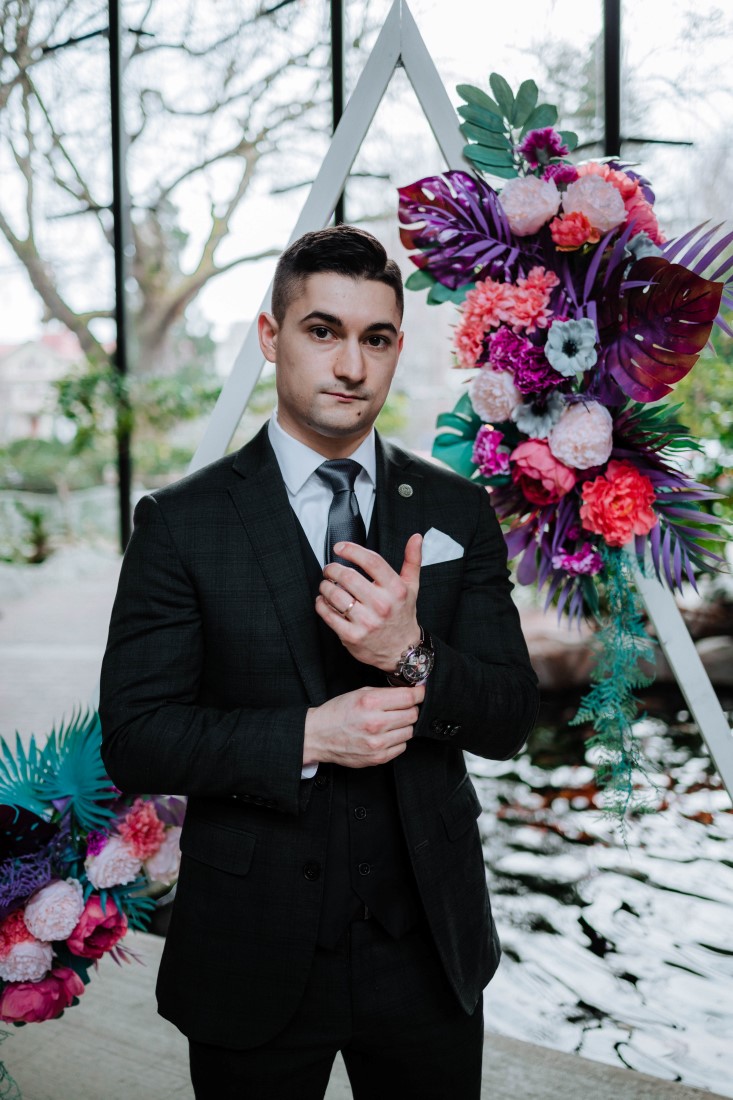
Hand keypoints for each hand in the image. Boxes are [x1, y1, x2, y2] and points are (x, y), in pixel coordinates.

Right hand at [303, 684, 424, 767]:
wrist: (318, 736)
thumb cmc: (338, 713)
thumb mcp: (359, 693)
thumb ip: (385, 693)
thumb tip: (411, 693)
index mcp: (371, 702)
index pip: (409, 698)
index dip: (419, 694)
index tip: (420, 693)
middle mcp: (375, 723)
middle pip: (413, 715)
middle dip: (410, 709)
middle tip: (402, 708)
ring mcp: (377, 743)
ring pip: (409, 731)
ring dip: (403, 726)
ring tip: (390, 723)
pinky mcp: (378, 758)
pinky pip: (401, 747)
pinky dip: (397, 740)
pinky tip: (385, 735)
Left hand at [315, 533, 422, 671]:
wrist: (402, 650)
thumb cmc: (403, 615)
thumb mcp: (412, 587)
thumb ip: (412, 560)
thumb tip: (416, 537)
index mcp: (396, 589)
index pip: (371, 561)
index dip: (352, 551)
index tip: (339, 548)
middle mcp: (382, 605)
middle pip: (348, 577)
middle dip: (333, 569)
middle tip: (329, 569)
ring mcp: (366, 622)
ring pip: (335, 595)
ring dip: (325, 586)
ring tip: (326, 584)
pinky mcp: (352, 636)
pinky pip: (329, 615)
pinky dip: (321, 604)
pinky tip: (324, 600)